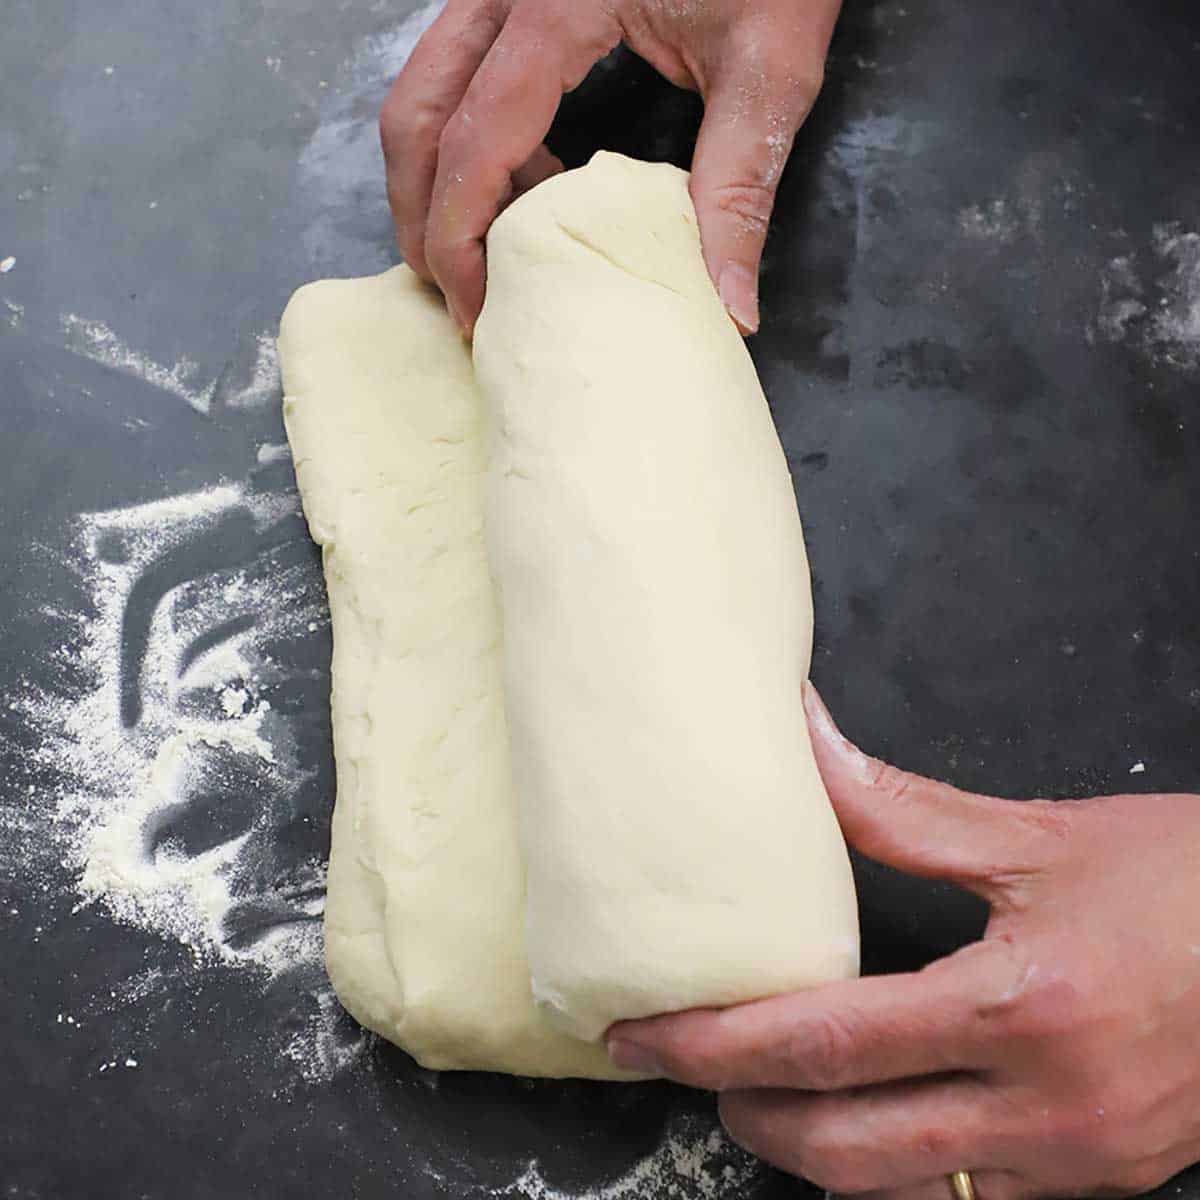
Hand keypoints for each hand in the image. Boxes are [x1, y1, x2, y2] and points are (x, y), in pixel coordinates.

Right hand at [381, 0, 843, 334]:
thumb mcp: (769, 71)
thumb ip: (740, 187)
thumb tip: (731, 308)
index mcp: (556, 6)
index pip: (475, 138)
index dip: (462, 235)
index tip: (476, 306)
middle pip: (416, 114)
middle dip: (421, 216)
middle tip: (455, 294)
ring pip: (424, 89)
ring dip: (434, 179)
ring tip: (482, 253)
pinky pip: (459, 72)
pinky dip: (468, 140)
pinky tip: (525, 186)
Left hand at [608, 685, 1199, 1198]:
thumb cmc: (1186, 883)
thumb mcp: (1039, 837)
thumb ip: (900, 809)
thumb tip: (801, 741)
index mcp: (1017, 1008)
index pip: (823, 1043)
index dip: (713, 1041)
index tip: (639, 1029)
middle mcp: (1041, 1108)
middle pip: (842, 1146)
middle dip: (739, 1109)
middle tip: (678, 1059)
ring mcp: (1072, 1164)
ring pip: (896, 1194)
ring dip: (805, 1148)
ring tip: (751, 1087)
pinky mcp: (1096, 1184)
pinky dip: (887, 1170)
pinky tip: (858, 1118)